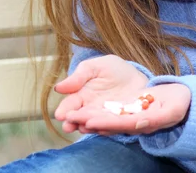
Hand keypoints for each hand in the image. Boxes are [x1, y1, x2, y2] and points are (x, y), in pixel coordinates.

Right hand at [53, 55, 190, 135]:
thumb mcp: (96, 67)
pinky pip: (112, 126)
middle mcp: (90, 110)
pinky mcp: (119, 122)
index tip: (61, 115)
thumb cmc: (114, 70)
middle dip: (73, 123)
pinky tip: (103, 128)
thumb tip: (58, 88)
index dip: (65, 110)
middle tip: (69, 125)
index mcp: (82, 96)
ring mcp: (104, 118)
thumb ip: (79, 76)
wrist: (138, 76)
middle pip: (79, 119)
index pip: (70, 105)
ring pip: (94, 125)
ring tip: (85, 126)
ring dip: (89, 126)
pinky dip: (108, 128)